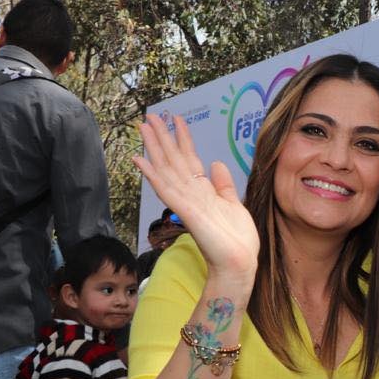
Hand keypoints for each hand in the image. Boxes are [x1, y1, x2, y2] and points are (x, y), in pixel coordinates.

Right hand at [134, 115, 259, 284]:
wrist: (238, 262)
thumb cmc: (237, 240)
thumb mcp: (234, 204)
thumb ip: (223, 185)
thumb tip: (216, 163)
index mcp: (203, 192)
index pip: (190, 160)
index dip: (183, 139)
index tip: (177, 119)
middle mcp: (191, 194)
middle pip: (173, 160)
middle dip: (163, 137)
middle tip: (150, 116)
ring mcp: (186, 201)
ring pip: (166, 169)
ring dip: (154, 147)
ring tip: (144, 127)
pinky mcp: (186, 210)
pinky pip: (165, 188)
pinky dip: (152, 173)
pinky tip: (140, 159)